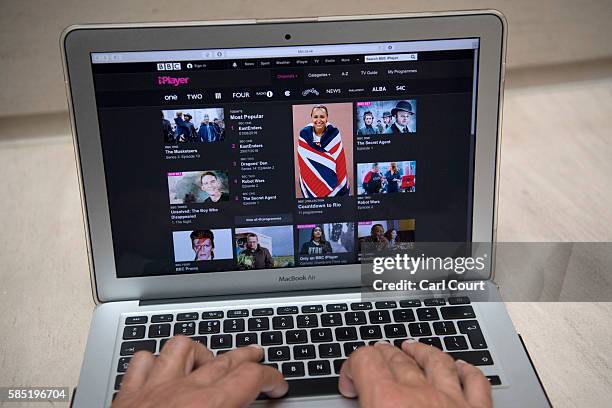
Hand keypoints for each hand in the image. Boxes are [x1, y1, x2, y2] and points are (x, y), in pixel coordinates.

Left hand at [113, 336, 287, 407]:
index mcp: (209, 407)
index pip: (250, 377)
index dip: (271, 378)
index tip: (277, 386)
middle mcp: (182, 391)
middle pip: (224, 359)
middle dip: (246, 356)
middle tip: (258, 356)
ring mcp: (153, 389)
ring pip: (181, 347)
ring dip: (200, 352)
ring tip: (208, 360)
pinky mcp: (127, 395)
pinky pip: (142, 361)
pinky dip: (155, 361)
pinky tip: (162, 369)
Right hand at [339, 341, 490, 407]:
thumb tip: (349, 402)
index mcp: (386, 400)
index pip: (364, 361)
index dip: (351, 366)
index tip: (350, 383)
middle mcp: (419, 395)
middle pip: (396, 357)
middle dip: (381, 355)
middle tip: (373, 360)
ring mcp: (452, 401)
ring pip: (436, 360)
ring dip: (420, 351)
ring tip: (411, 347)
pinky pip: (475, 382)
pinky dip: (467, 370)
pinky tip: (462, 366)